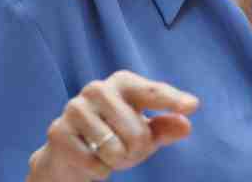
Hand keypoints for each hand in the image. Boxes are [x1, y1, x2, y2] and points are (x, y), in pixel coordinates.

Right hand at [28, 70, 199, 181]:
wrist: (71, 152)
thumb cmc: (115, 136)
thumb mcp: (146, 133)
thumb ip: (166, 127)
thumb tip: (185, 124)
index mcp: (123, 82)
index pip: (152, 91)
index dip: (172, 100)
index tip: (192, 106)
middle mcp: (97, 88)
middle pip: (137, 131)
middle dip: (137, 150)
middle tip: (126, 149)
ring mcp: (75, 107)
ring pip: (115, 148)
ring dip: (117, 161)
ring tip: (107, 152)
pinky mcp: (59, 131)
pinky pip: (95, 163)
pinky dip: (99, 169)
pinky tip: (91, 158)